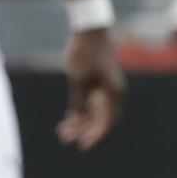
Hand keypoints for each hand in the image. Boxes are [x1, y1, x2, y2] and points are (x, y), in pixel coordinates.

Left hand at [58, 28, 123, 149]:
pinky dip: (77, 115)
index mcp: (113, 93)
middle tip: (69, 140)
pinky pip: (85, 107)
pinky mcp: (90, 87)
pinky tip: (66, 122)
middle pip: (99, 121)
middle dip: (85, 132)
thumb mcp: (80, 79)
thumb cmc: (86, 52)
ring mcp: (100, 91)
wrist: (88, 32)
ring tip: (63, 133)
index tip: (84, 144)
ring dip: (79, 125)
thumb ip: (79, 99)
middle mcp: (109, 94)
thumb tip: (77, 119)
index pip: (107, 121)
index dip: (96, 135)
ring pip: (91, 115)